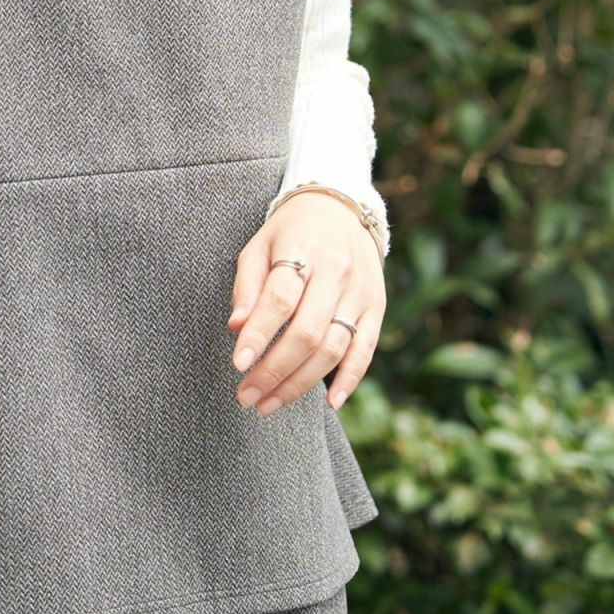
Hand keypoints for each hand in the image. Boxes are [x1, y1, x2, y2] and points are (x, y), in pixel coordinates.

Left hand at [225, 191, 385, 416]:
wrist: (342, 208)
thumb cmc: (291, 233)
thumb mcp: (259, 245)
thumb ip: (247, 285)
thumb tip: (236, 327)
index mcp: (302, 252)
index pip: (280, 299)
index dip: (259, 334)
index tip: (238, 364)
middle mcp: (336, 273)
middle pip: (307, 331)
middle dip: (274, 370)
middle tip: (246, 396)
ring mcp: (360, 292)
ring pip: (333, 348)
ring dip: (300, 383)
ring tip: (268, 404)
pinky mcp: (377, 307)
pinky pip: (366, 350)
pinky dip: (350, 379)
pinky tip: (329, 403)